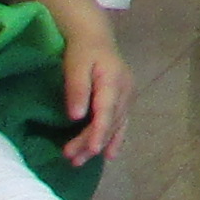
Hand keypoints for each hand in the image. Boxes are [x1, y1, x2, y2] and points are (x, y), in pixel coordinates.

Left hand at [60, 33, 134, 163]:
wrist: (95, 37)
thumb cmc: (83, 51)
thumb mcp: (75, 65)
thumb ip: (77, 89)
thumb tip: (76, 117)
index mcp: (114, 81)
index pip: (107, 111)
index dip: (99, 132)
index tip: (91, 149)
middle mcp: (126, 92)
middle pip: (110, 123)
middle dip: (91, 143)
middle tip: (71, 158)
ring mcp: (128, 97)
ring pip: (115, 126)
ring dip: (99, 144)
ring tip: (80, 161)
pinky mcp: (125, 101)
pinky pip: (121, 123)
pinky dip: (115, 139)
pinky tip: (110, 155)